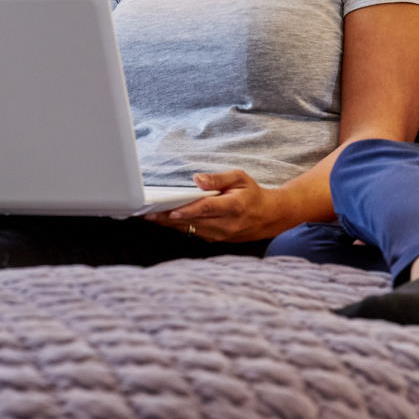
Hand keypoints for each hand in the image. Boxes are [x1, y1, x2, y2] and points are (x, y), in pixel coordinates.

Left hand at [146, 170, 290, 243]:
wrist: (268, 217)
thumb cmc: (252, 194)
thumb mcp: (240, 178)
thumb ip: (218, 178)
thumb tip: (197, 180)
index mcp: (234, 206)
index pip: (207, 209)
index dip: (188, 210)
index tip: (171, 210)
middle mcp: (227, 224)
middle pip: (194, 222)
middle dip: (170, 218)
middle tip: (149, 213)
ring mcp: (221, 235)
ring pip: (192, 230)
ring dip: (171, 225)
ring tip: (151, 217)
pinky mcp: (216, 240)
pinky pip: (195, 234)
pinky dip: (180, 227)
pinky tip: (166, 221)